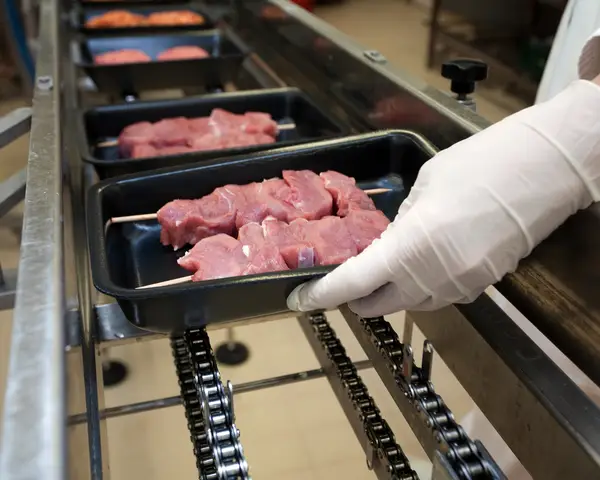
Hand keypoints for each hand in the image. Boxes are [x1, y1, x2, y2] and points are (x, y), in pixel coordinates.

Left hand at [288, 80, 599, 316]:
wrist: (546, 169)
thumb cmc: (483, 164)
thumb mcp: (424, 185)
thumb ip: (401, 223)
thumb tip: (390, 244)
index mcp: (412, 246)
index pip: (354, 283)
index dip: (322, 295)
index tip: (300, 299)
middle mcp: (435, 276)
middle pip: (380, 305)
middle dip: (356, 298)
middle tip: (345, 280)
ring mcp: (462, 284)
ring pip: (411, 304)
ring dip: (391, 292)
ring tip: (386, 267)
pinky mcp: (483, 285)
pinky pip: (440, 296)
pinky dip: (422, 287)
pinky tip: (424, 264)